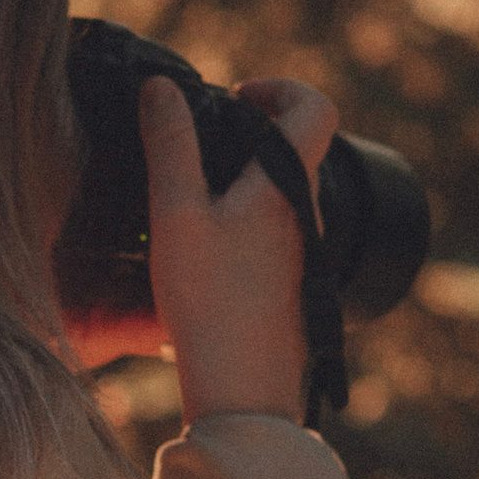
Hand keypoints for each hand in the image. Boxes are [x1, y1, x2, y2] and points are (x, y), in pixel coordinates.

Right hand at [131, 72, 337, 422]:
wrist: (242, 391)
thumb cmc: (210, 303)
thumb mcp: (177, 214)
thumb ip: (170, 146)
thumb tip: (161, 88)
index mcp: (287, 185)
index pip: (317, 107)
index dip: (281, 87)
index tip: (237, 97)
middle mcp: (307, 214)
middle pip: (297, 147)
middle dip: (252, 130)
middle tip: (199, 142)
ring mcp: (305, 252)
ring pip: (283, 191)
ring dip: (246, 177)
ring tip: (193, 196)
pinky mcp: (292, 284)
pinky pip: (275, 230)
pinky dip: (245, 218)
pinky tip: (203, 249)